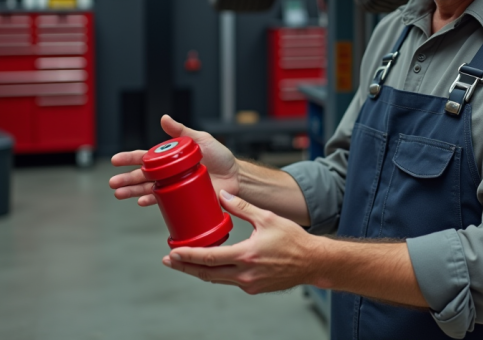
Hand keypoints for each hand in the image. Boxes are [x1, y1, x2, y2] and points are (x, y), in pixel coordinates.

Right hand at [109, 115, 239, 205]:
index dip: (129, 159)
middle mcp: (169, 173)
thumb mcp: (200, 139)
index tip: (115, 160)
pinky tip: (141, 202)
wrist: (235, 177)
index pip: (145, 157)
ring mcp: (174, 187)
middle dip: (126, 179)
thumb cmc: (220, 157)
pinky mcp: (182, 199)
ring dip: (133, 192)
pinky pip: (163, 202)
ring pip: (148, 189)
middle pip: (142, 175)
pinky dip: (151, 202)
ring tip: (119, 194)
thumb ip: (181, 130)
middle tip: (113, 183)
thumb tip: (164, 117)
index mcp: (171, 158)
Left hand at [162, 190, 317, 293]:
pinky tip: (211, 266)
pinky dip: (217, 274)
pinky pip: (230, 281)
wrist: (313, 262)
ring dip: (199, 272)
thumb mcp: (267, 218)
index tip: (173, 252)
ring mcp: (249, 283)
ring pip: (216, 280)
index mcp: (246, 255)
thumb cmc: (294, 240)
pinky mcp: (254, 288)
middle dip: (185, 267)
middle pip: (206, 273)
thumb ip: (243, 207)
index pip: (209, 258)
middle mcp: (245, 274)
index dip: (188, 255)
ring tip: (184, 263)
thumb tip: (224, 195)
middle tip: (169, 260)